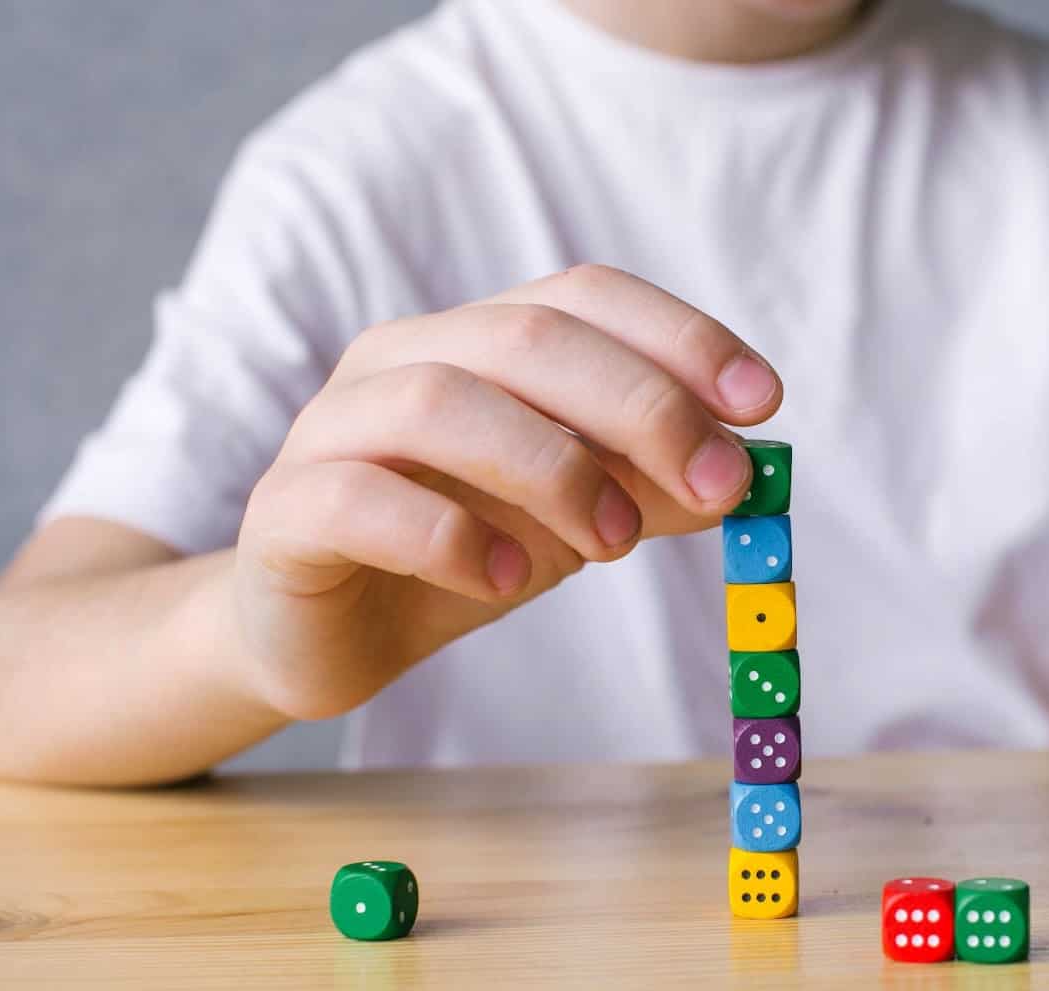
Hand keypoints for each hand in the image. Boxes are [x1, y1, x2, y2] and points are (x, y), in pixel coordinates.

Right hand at [232, 264, 781, 719]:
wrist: (327, 636)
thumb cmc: (461, 555)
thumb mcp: (577, 519)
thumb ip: (653, 486)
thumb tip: (752, 468)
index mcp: (476, 341)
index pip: (584, 296)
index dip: (680, 337)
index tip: (764, 402)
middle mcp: (401, 361)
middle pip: (524, 337)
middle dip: (639, 405)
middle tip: (714, 485)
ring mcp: (331, 430)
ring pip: (438, 400)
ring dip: (552, 467)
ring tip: (615, 543)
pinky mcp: (285, 513)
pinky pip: (357, 499)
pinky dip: (449, 535)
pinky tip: (508, 579)